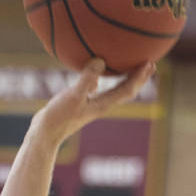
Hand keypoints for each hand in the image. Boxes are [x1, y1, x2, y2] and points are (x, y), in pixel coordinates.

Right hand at [33, 58, 154, 143]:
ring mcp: (91, 105)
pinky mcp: (81, 103)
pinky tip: (97, 69)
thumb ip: (87, 79)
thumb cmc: (59, 117)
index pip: (128, 90)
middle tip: (150, 63)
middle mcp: (101, 105)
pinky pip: (97, 88)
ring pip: (113, 89)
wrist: (45, 134)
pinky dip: (102, 78)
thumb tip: (101, 61)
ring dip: (124, 78)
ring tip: (130, 65)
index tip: (149, 63)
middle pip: (125, 90)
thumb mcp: (73, 96)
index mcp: (103, 104)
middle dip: (138, 78)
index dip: (139, 77)